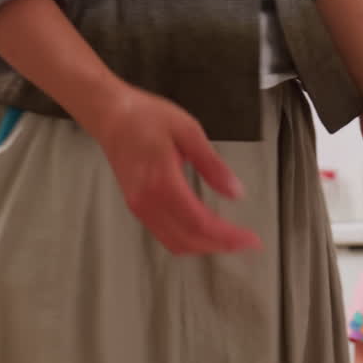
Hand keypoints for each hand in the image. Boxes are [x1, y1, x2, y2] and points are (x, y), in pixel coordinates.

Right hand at [84, 84, 262, 254]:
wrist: (111, 115)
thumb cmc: (145, 117)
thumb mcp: (188, 131)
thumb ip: (213, 164)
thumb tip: (235, 191)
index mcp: (162, 182)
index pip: (200, 223)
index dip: (228, 237)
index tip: (250, 239)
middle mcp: (147, 201)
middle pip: (188, 240)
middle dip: (220, 246)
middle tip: (246, 242)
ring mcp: (139, 207)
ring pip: (175, 243)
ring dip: (204, 247)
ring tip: (229, 239)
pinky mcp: (137, 206)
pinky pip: (164, 235)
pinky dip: (187, 241)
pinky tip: (204, 232)